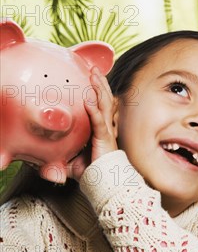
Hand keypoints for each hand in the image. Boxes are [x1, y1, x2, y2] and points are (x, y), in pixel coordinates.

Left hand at [67, 67, 118, 181]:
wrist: (105, 183)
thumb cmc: (91, 173)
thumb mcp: (71, 162)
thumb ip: (58, 160)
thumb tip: (38, 166)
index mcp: (99, 128)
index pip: (99, 104)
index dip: (97, 90)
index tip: (91, 76)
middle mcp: (105, 126)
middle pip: (104, 99)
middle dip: (100, 82)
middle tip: (93, 68)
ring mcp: (106, 131)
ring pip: (104, 104)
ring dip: (99, 88)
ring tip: (94, 74)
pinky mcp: (104, 138)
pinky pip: (99, 121)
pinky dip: (94, 109)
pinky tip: (89, 99)